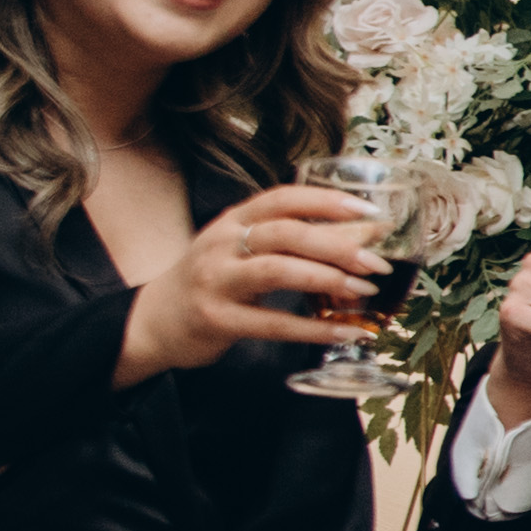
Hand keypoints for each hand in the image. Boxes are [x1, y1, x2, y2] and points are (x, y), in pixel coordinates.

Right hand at [122, 182, 387, 379]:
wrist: (153, 322)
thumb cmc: (212, 281)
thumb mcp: (241, 249)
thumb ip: (290, 240)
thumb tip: (363, 237)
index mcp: (232, 221)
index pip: (281, 198)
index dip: (325, 200)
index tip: (366, 209)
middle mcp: (221, 245)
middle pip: (285, 233)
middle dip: (337, 244)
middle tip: (376, 262)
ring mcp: (215, 281)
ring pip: (277, 271)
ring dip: (328, 279)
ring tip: (365, 291)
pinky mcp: (217, 320)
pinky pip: (273, 323)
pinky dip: (315, 329)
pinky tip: (348, 331)